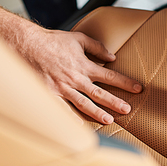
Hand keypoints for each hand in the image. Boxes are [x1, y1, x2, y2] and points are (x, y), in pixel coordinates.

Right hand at [25, 27, 142, 124]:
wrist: (28, 45)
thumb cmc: (53, 41)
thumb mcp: (78, 38)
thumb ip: (97, 47)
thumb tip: (112, 56)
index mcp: (84, 65)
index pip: (110, 76)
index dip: (125, 82)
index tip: (137, 88)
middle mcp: (76, 79)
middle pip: (99, 94)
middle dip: (115, 102)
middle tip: (127, 109)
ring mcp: (63, 89)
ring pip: (83, 104)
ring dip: (97, 113)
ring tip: (109, 120)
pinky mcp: (50, 94)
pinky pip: (63, 110)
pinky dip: (71, 118)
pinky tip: (80, 126)